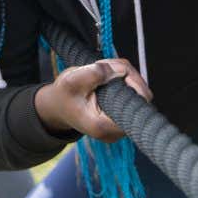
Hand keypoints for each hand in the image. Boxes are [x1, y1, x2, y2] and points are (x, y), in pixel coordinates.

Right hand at [33, 58, 151, 142]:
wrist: (57, 105)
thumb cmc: (64, 95)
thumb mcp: (72, 80)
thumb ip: (95, 73)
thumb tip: (122, 70)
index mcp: (104, 127)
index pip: (137, 106)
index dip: (134, 83)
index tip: (120, 71)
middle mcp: (116, 131)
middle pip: (140, 97)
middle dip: (126, 74)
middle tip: (105, 66)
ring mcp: (120, 125)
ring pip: (137, 93)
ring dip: (123, 75)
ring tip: (102, 70)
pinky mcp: (120, 116)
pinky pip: (131, 94)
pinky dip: (122, 80)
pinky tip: (107, 76)